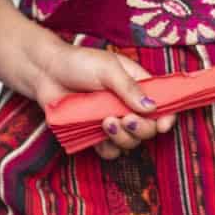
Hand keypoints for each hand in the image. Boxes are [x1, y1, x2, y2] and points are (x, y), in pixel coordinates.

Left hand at [31, 38, 175, 159]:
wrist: (46, 73)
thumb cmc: (79, 63)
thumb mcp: (108, 69)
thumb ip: (129, 87)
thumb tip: (152, 107)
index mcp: (139, 85)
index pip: (163, 103)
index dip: (167, 116)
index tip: (163, 125)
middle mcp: (129, 105)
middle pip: (149, 127)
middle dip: (142, 128)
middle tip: (126, 119)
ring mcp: (113, 121)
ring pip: (131, 142)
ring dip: (124, 137)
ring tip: (106, 122)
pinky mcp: (95, 135)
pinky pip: (110, 151)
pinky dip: (107, 147)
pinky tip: (97, 132)